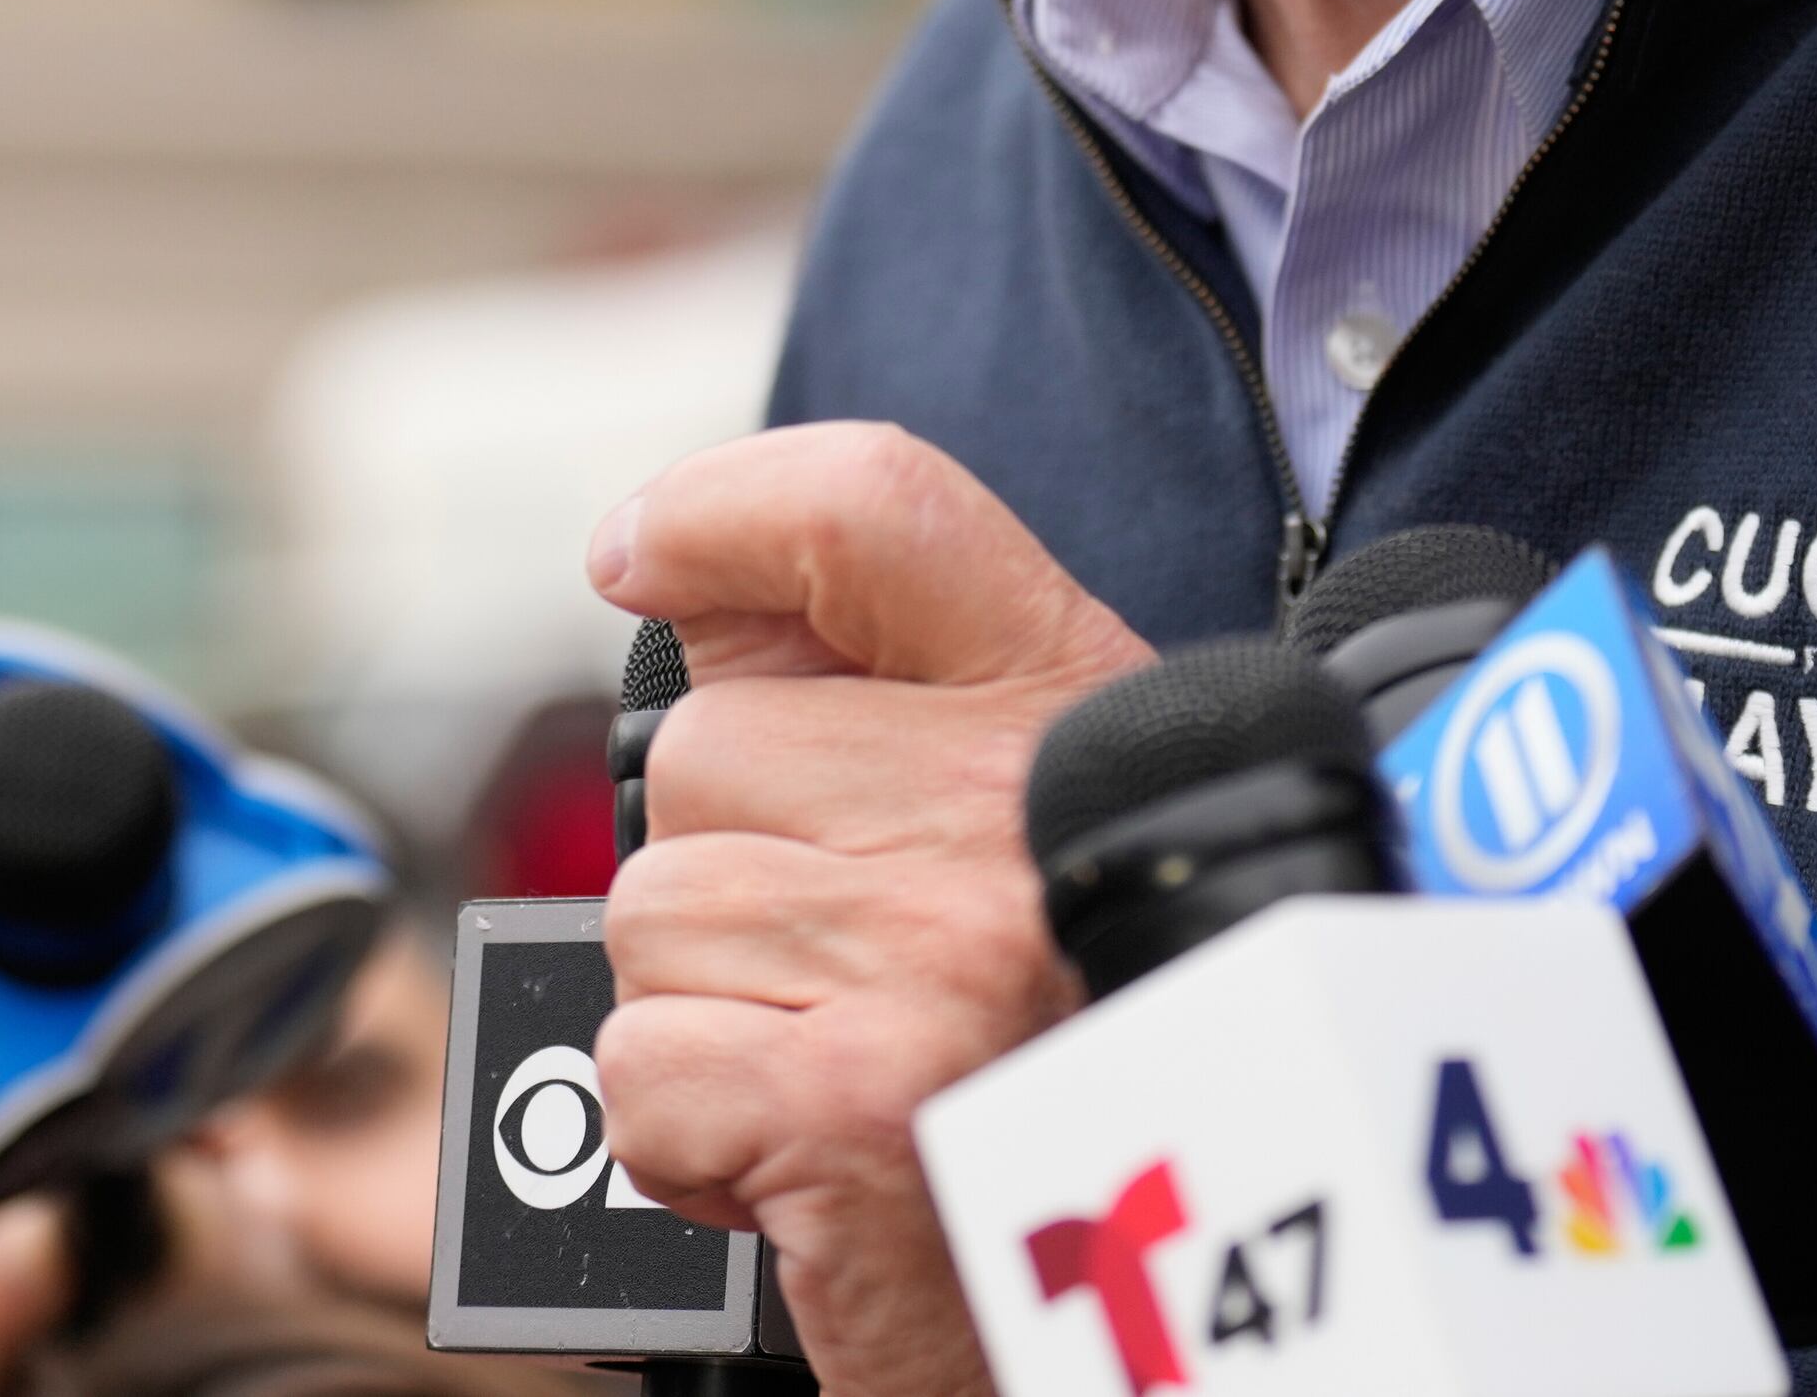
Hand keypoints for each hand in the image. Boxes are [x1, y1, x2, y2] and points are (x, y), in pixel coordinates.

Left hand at [588, 423, 1151, 1396]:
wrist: (1175, 1312)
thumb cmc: (1074, 1051)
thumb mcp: (1036, 821)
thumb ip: (879, 689)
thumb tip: (678, 567)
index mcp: (1073, 705)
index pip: (875, 506)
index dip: (724, 504)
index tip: (641, 549)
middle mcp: (1011, 806)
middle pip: (704, 757)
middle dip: (732, 878)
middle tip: (853, 974)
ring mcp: (936, 949)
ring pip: (651, 918)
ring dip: (713, 1016)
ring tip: (849, 1067)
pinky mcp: (854, 1100)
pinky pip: (641, 1067)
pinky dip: (690, 1142)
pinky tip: (808, 1160)